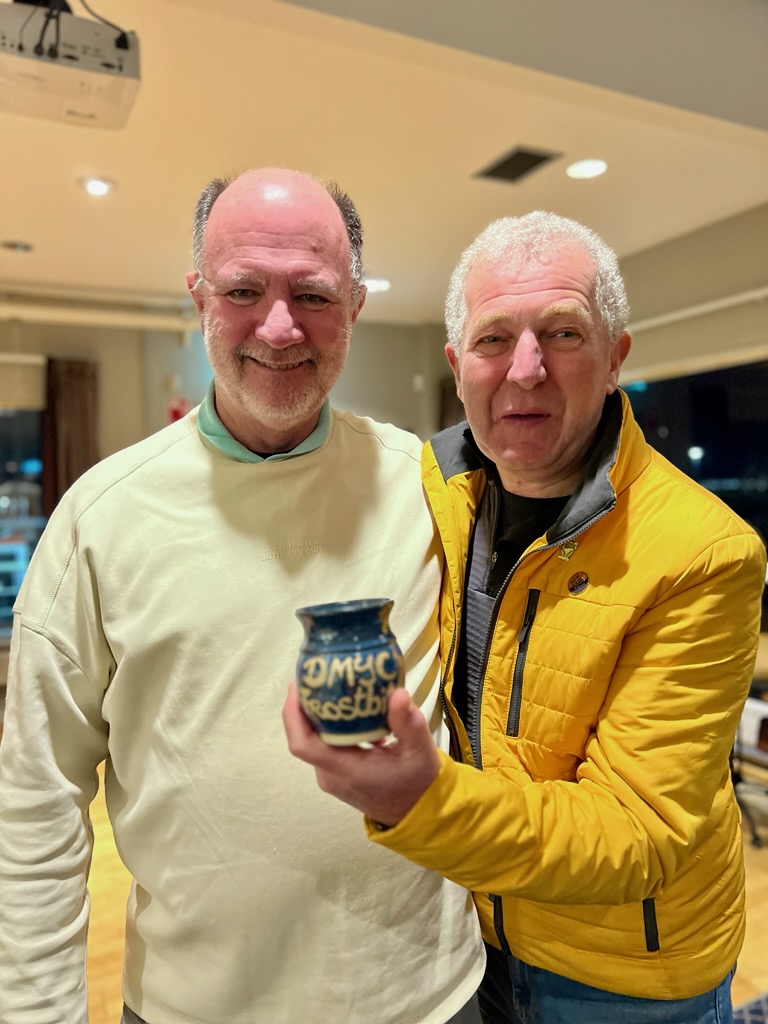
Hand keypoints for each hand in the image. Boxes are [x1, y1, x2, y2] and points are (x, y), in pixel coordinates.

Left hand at [282, 682, 440, 826]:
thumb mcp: (419, 751)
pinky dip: (327, 725)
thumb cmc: (418, 784)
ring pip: (312, 740)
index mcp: (345, 769)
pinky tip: (342, 705)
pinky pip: (322, 745)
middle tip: (316, 673)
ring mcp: (331, 777)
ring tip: (328, 683)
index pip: (303, 743)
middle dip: (304, 704)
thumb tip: (397, 693)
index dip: (294, 713)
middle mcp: (331, 775)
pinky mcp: (336, 774)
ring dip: (315, 713)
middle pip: (303, 737)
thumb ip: (408, 722)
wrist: (418, 813)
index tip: (299, 684)